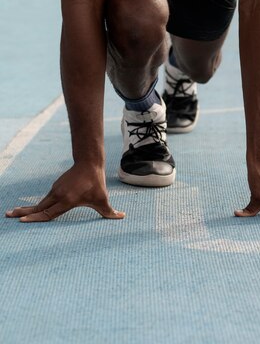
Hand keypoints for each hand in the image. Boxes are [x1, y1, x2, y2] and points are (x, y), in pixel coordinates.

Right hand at [5, 163, 124, 222]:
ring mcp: (55, 190)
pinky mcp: (55, 187)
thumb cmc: (96, 183)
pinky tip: (29, 210)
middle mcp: (58, 195)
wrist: (89, 163)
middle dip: (23, 212)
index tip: (22, 221)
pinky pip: (45, 199)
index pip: (49, 213)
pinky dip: (36, 206)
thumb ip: (110, 211)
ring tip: (14, 213)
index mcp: (67, 200)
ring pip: (40, 203)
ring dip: (27, 209)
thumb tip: (122, 217)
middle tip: (8, 216)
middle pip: (38, 208)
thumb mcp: (103, 199)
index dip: (36, 218)